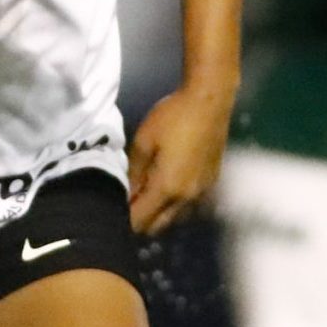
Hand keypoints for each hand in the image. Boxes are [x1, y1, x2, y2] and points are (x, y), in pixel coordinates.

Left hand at [127, 83, 232, 234]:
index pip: (141, 221)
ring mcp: (203, 191)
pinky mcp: (212, 181)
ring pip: (176, 218)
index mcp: (167, 189)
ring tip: (148, 192)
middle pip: (158, 227)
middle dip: (141, 221)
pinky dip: (176, 203)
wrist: (210, 100)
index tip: (114, 210)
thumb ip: (133, 173)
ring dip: (160, 213)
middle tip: (129, 201)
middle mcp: (187, 198)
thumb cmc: (173, 117)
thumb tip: (127, 194)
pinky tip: (169, 183)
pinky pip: (189, 205)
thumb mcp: (144, 141)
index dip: (124, 220)